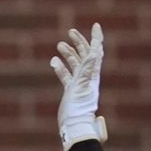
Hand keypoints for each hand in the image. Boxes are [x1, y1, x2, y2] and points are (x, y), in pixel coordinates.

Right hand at [49, 23, 106, 150]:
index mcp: (92, 74)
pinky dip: (60, 67)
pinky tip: (54, 62)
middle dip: (79, 42)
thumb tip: (94, 52)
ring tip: (60, 45)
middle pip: (85, 55)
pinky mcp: (71, 90)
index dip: (96, 38)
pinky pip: (66, 75)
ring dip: (68, 53)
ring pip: (74, 63)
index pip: (96, 51)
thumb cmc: (79, 108)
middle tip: (70, 31)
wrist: (75, 125)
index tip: (95, 25)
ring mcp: (79, 83)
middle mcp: (87, 77)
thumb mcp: (83, 86)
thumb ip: (89, 69)